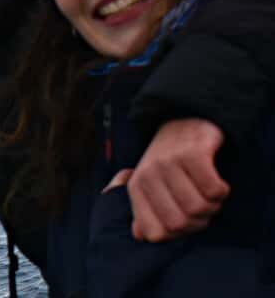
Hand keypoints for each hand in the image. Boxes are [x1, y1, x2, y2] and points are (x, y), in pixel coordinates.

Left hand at [126, 118, 229, 241]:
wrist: (184, 124)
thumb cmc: (169, 164)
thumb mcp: (152, 187)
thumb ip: (146, 213)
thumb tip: (140, 235)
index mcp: (136, 188)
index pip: (155, 233)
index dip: (176, 234)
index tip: (183, 217)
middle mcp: (148, 174)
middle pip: (181, 223)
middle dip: (198, 220)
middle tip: (200, 203)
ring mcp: (169, 162)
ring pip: (200, 208)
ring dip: (212, 205)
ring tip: (208, 191)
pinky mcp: (192, 153)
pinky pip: (215, 190)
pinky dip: (221, 190)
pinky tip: (216, 180)